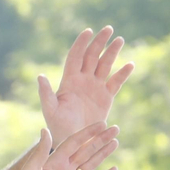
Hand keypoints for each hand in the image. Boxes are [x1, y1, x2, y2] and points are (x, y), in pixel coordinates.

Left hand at [3, 122, 119, 169]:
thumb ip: (40, 151)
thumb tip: (45, 129)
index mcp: (54, 161)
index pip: (74, 143)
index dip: (88, 133)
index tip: (102, 123)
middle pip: (85, 151)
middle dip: (100, 140)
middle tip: (115, 129)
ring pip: (90, 165)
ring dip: (102, 154)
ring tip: (115, 143)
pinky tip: (113, 169)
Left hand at [39, 26, 132, 146]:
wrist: (73, 140)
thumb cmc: (58, 126)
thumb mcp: (50, 110)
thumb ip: (46, 93)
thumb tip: (40, 75)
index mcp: (68, 81)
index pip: (75, 57)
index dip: (81, 44)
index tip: (88, 31)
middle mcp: (83, 80)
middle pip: (92, 56)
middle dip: (99, 42)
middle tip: (109, 29)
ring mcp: (95, 87)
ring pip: (105, 65)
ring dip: (112, 53)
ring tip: (119, 40)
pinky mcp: (106, 97)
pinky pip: (116, 82)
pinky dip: (123, 74)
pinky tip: (130, 64)